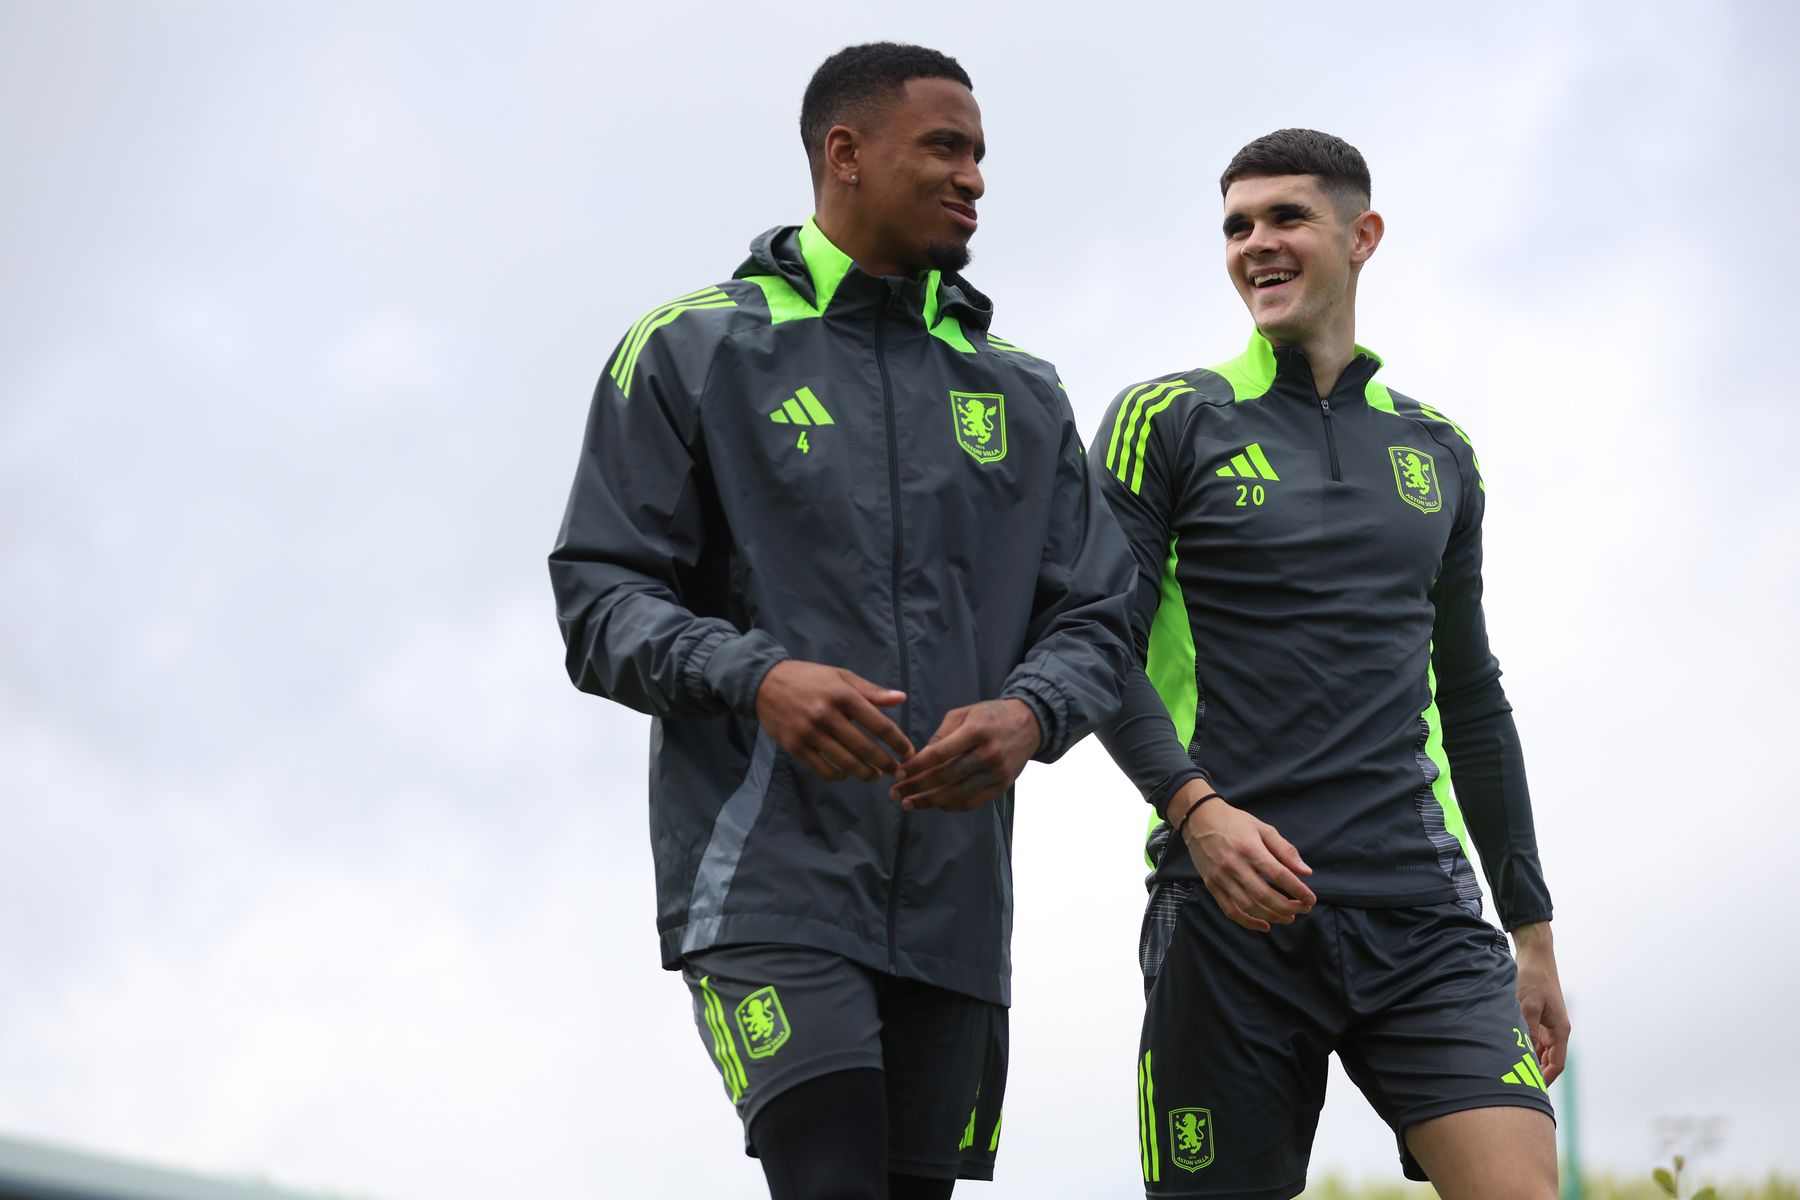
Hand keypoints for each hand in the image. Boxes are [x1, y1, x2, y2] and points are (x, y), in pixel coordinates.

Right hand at [754, 660, 913, 781]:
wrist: (764, 682)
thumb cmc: (809, 678)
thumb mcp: (841, 677)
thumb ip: (871, 691)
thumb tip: (902, 698)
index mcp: (843, 695)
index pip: (879, 724)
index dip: (898, 742)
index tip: (909, 752)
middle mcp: (827, 715)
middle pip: (865, 748)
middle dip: (886, 763)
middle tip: (897, 771)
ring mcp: (809, 733)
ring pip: (846, 763)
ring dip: (866, 773)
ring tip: (875, 775)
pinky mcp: (795, 746)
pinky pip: (823, 769)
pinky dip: (840, 775)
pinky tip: (847, 772)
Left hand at [887, 699, 1041, 811]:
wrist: (1030, 724)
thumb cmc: (990, 716)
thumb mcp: (964, 713)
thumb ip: (941, 734)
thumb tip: (920, 758)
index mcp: (976, 731)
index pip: (940, 754)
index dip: (916, 767)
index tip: (898, 774)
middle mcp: (989, 753)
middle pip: (946, 777)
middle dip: (917, 788)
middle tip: (895, 794)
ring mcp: (997, 772)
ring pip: (958, 794)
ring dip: (930, 802)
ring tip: (909, 804)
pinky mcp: (1002, 786)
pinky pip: (972, 802)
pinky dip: (950, 806)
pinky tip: (934, 804)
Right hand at [1172, 782, 1314, 931]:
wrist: (1199, 819)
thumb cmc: (1235, 822)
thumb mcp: (1263, 829)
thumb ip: (1285, 850)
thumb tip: (1306, 872)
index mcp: (1250, 849)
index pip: (1279, 875)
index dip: (1298, 890)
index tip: (1310, 899)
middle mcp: (1234, 865)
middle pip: (1264, 896)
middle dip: (1288, 907)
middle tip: (1303, 909)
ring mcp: (1221, 878)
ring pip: (1248, 907)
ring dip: (1272, 916)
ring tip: (1288, 917)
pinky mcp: (1212, 885)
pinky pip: (1230, 910)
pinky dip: (1248, 922)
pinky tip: (1264, 925)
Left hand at [1511, 921, 1569, 1083]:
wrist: (1535, 956)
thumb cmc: (1533, 979)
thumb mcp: (1528, 1006)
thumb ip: (1527, 1031)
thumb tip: (1524, 1056)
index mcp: (1560, 1031)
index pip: (1556, 1065)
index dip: (1545, 1080)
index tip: (1532, 1092)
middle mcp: (1557, 1030)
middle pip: (1548, 1061)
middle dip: (1535, 1074)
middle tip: (1516, 1085)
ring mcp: (1548, 1024)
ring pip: (1540, 1051)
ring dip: (1529, 1061)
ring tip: (1510, 1073)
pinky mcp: (1539, 1017)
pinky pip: (1534, 1040)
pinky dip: (1525, 1048)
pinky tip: (1510, 1053)